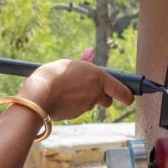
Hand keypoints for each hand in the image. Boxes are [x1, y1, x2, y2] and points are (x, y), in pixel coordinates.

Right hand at [17, 59, 134, 121]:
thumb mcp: (69, 64)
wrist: (38, 94)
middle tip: (88, 89)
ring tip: (67, 90)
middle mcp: (96, 93)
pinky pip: (78, 109)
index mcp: (98, 77)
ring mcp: (86, 106)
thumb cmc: (53, 75)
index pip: (121, 90)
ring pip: (90, 105)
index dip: (126, 95)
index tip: (129, 98)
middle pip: (106, 100)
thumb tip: (90, 53)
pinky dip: (73, 105)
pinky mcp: (76, 115)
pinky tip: (61, 98)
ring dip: (84, 99)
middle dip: (101, 97)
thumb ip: (83, 62)